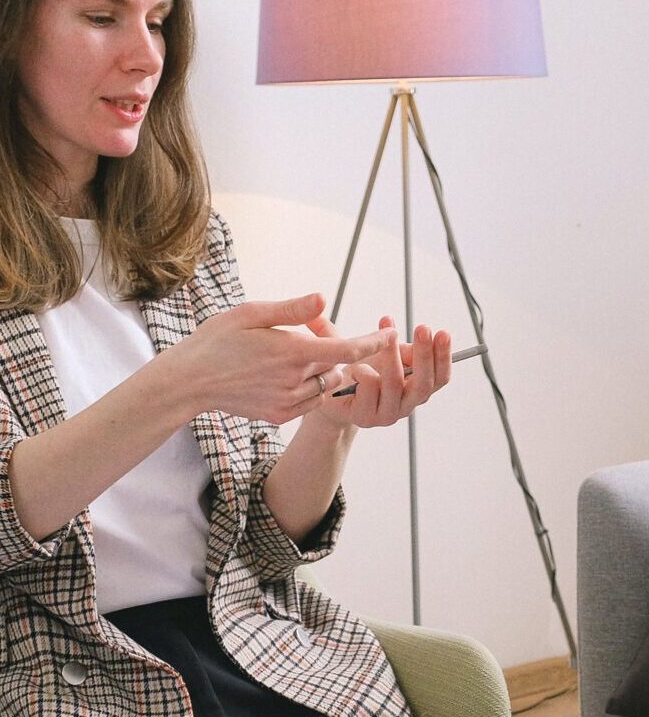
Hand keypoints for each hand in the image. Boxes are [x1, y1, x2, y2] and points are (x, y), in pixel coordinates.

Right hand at [166, 293, 390, 423]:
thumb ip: (292, 309)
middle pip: (337, 366)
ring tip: (291, 358)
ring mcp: (288, 403)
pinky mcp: (280, 417)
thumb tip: (325, 298)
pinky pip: (310, 402)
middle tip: (303, 339)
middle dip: (333, 352)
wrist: (189, 382)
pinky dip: (308, 389)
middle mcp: (294, 381)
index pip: (346, 349)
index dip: (373, 342)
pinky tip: (282, 378)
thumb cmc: (218, 339)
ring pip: (326, 386)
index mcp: (291, 352)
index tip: (392, 334)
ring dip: (322, 372)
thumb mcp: (251, 313)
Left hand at [306, 313, 452, 428]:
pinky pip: (368, 386)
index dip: (444, 357)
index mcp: (417, 391)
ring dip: (392, 355)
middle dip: (425, 354)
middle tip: (423, 328)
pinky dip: (362, 369)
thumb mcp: (387, 355)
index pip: (440, 378)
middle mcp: (407, 406)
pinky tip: (354, 368)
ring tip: (386, 336)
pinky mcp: (365, 417)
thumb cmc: (363, 372)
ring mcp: (387, 414)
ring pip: (395, 383)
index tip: (443, 333)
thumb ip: (405, 350)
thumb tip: (421, 340)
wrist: (332, 396)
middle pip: (424, 384)